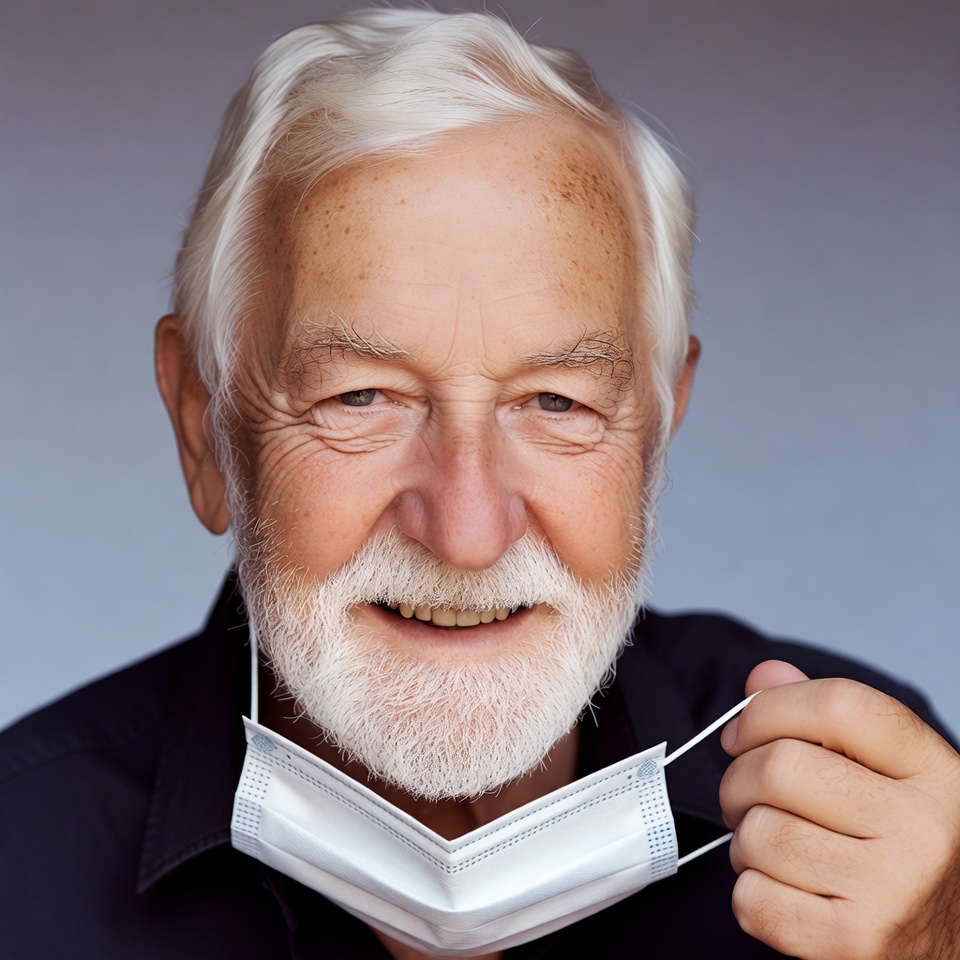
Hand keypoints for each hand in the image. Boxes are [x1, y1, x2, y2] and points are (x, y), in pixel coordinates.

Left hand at [719, 660, 959, 958]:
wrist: (956, 950)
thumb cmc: (910, 855)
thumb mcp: (894, 777)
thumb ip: (828, 720)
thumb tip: (764, 677)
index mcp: (935, 772)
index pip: (837, 704)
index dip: (769, 708)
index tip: (742, 732)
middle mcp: (924, 828)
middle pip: (780, 767)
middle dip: (738, 779)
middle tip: (746, 798)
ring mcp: (894, 890)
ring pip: (759, 833)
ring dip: (745, 841)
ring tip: (773, 850)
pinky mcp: (858, 943)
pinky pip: (754, 899)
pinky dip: (749, 893)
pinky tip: (781, 892)